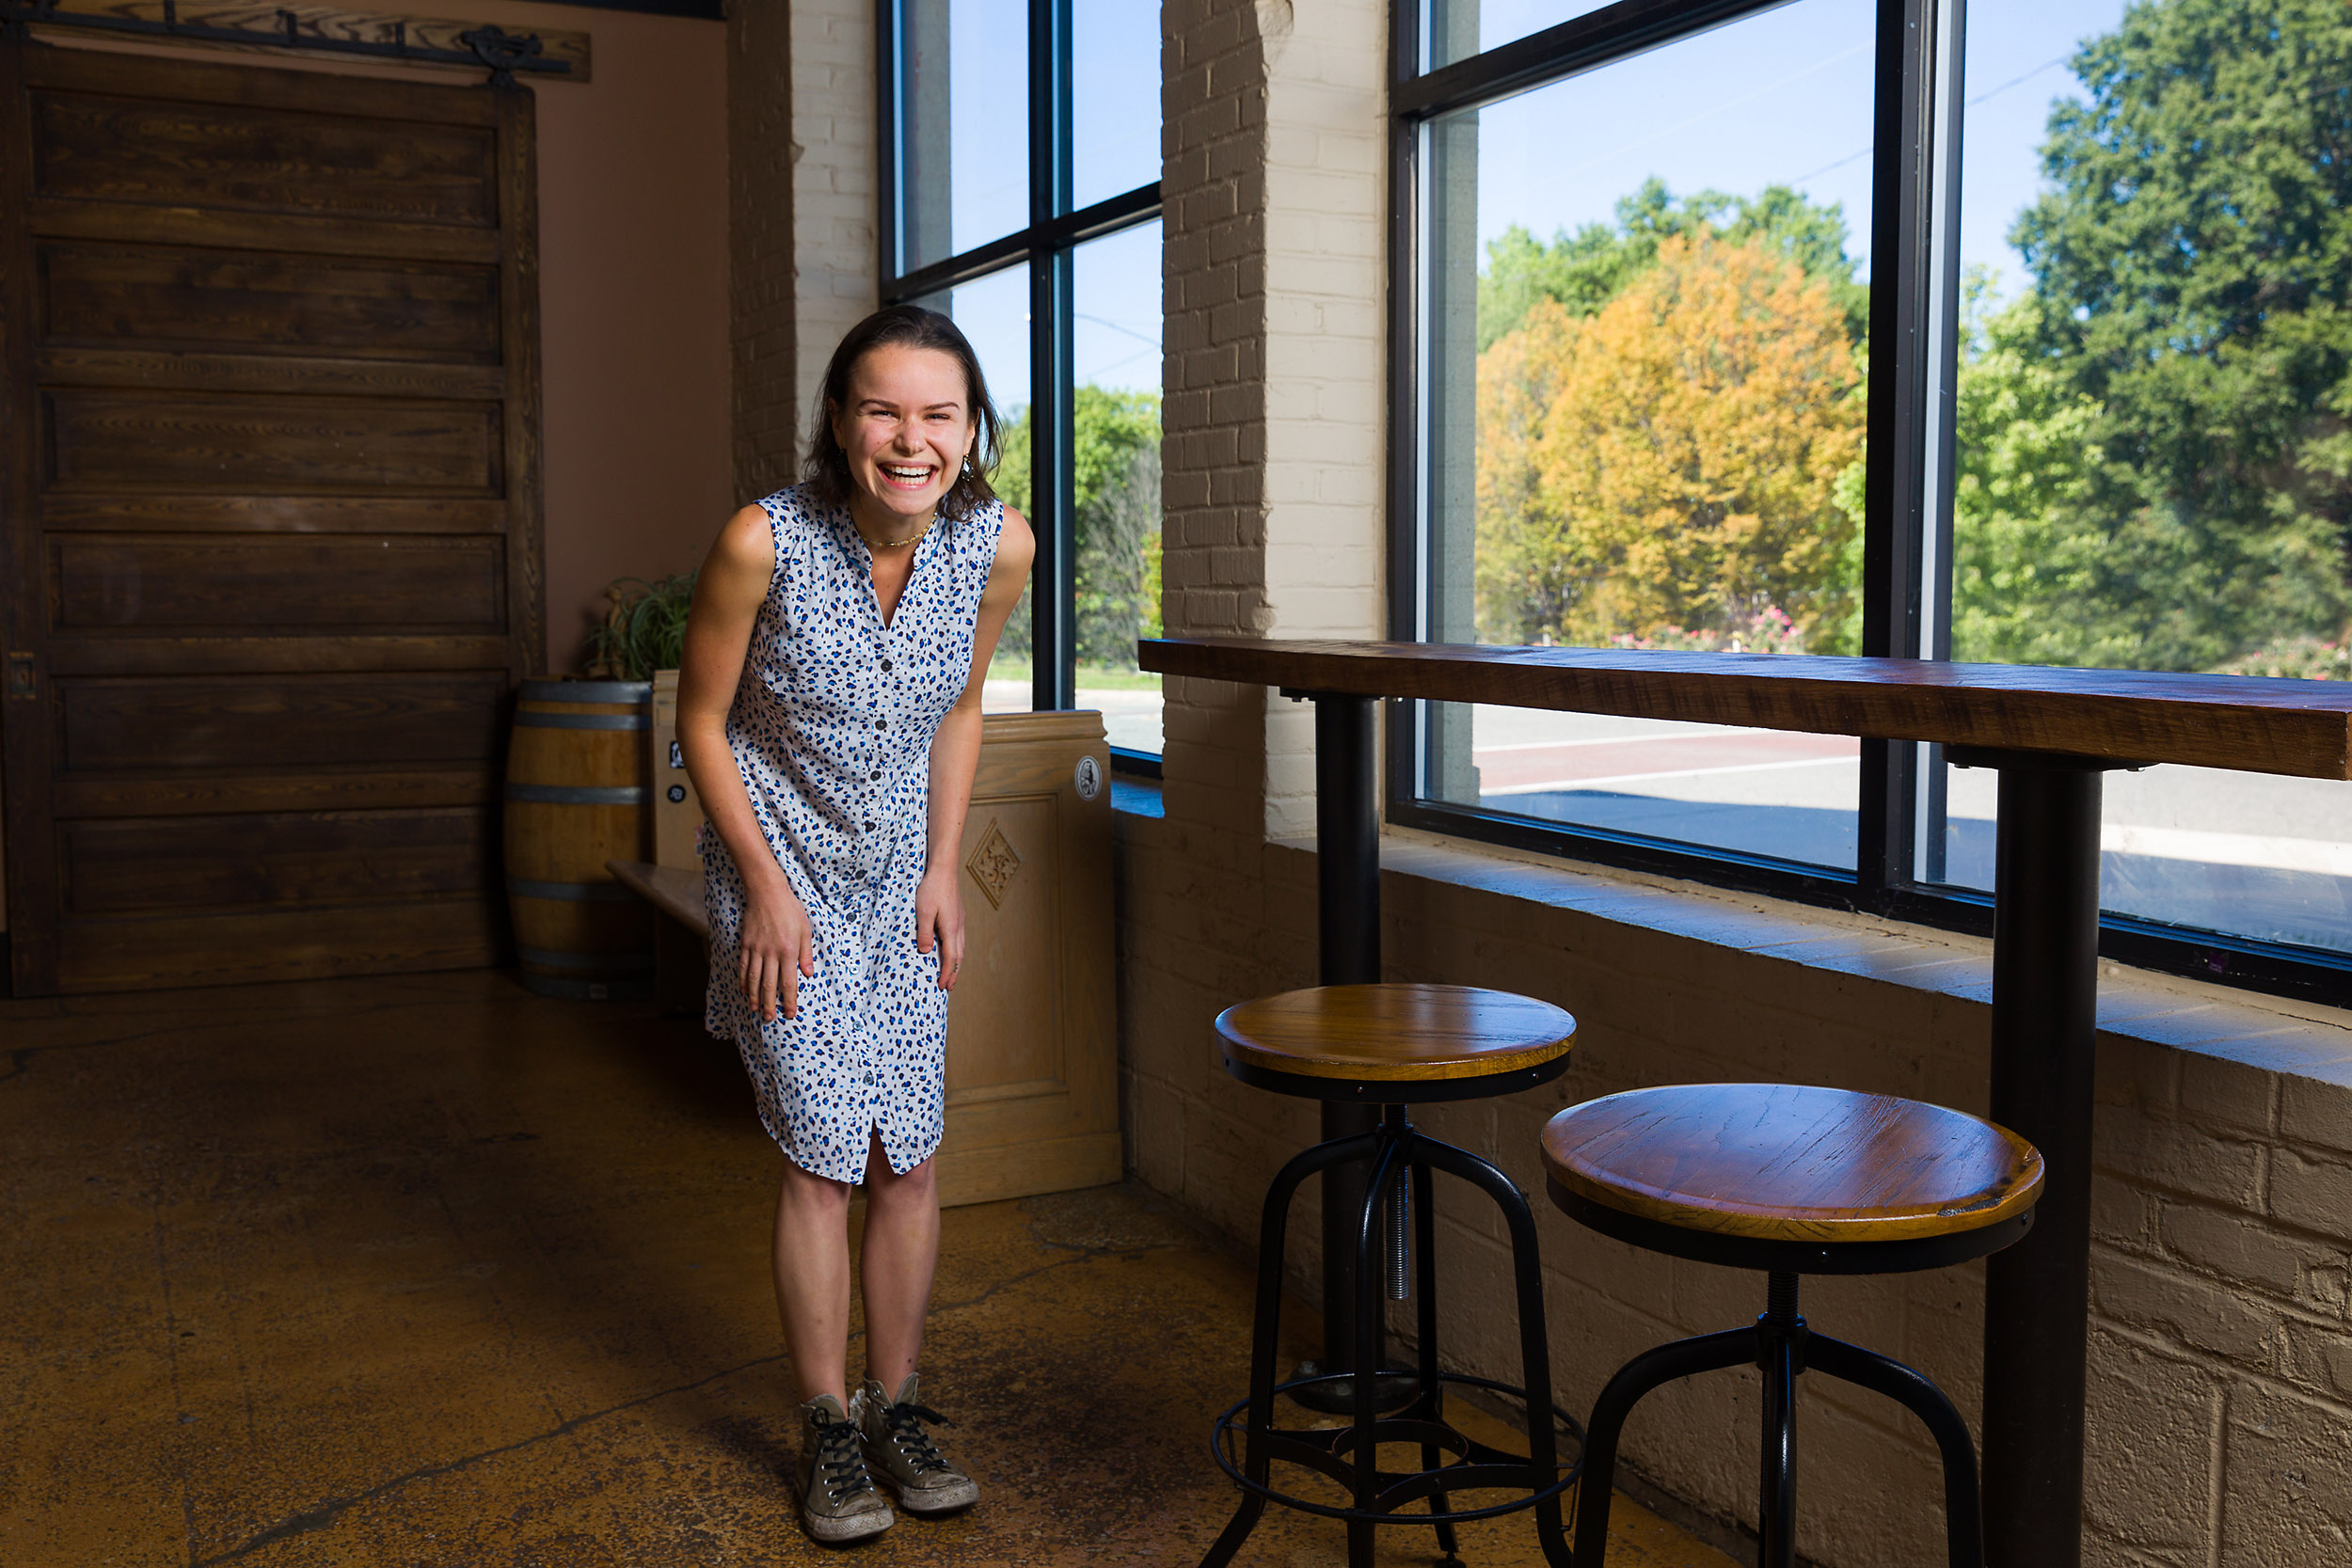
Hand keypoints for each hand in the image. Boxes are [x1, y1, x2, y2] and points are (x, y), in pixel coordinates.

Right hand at [739, 879, 815, 1021]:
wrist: (767, 892)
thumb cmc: (790, 910)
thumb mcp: (805, 930)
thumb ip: (806, 954)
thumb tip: (808, 974)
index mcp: (788, 951)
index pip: (789, 982)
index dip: (789, 1001)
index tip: (790, 1014)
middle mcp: (771, 953)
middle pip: (770, 985)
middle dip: (770, 1004)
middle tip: (770, 1019)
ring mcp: (756, 949)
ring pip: (754, 979)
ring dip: (755, 997)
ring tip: (756, 1010)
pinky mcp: (746, 944)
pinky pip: (744, 967)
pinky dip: (744, 981)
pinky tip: (745, 991)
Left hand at [915, 867, 964, 991]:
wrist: (944, 869)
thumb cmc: (932, 888)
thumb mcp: (923, 911)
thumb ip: (924, 932)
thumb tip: (926, 952)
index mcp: (951, 928)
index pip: (951, 957)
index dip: (947, 973)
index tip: (943, 986)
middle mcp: (958, 926)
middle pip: (959, 956)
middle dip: (954, 973)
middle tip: (949, 987)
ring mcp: (960, 920)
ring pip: (961, 947)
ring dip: (956, 963)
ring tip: (952, 973)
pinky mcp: (957, 915)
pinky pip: (959, 939)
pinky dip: (956, 951)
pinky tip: (951, 950)